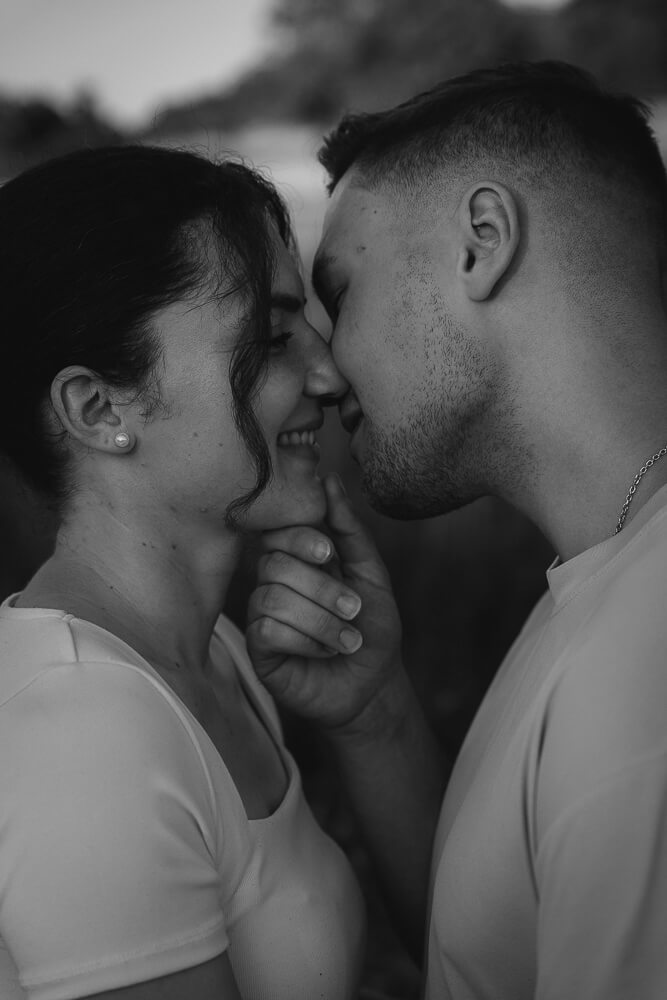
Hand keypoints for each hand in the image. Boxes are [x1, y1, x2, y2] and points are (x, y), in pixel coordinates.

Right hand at [246, 475, 402, 732]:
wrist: (374, 684)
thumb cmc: (372, 627)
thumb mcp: (371, 573)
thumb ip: (349, 528)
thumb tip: (328, 479)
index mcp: (299, 558)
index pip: (278, 530)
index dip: (300, 537)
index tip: (330, 555)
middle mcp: (275, 581)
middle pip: (275, 564)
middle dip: (322, 587)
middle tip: (354, 609)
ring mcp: (263, 614)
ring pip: (271, 597)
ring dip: (320, 620)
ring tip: (347, 640)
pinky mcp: (259, 648)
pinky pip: (266, 629)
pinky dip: (305, 641)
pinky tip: (323, 653)